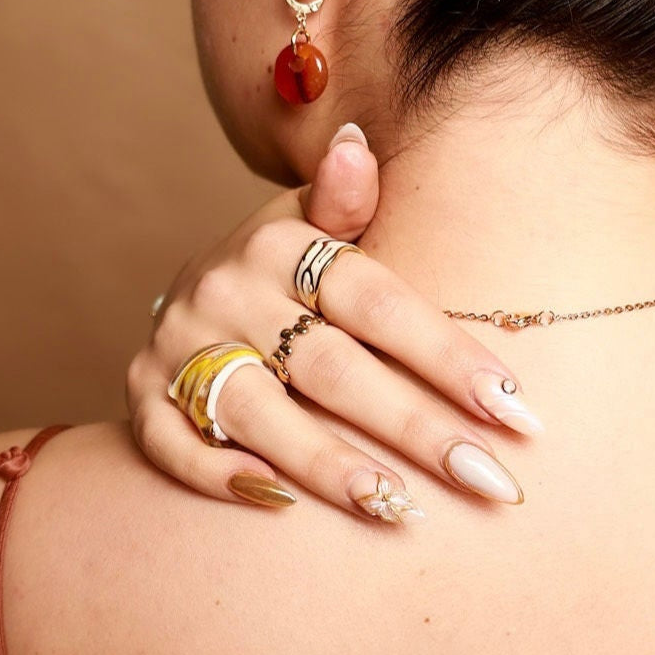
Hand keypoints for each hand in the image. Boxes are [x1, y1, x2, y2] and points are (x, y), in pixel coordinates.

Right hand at [126, 123, 541, 520]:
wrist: (190, 289)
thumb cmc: (285, 268)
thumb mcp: (313, 222)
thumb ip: (343, 199)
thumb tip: (356, 145)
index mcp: (281, 243)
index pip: (377, 301)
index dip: (446, 353)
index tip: (513, 405)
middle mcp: (226, 289)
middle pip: (332, 366)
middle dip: (416, 427)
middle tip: (489, 479)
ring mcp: (179, 344)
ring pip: (256, 411)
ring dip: (329, 462)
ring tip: (401, 507)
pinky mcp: (141, 395)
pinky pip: (174, 444)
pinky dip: (224, 476)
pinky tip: (284, 509)